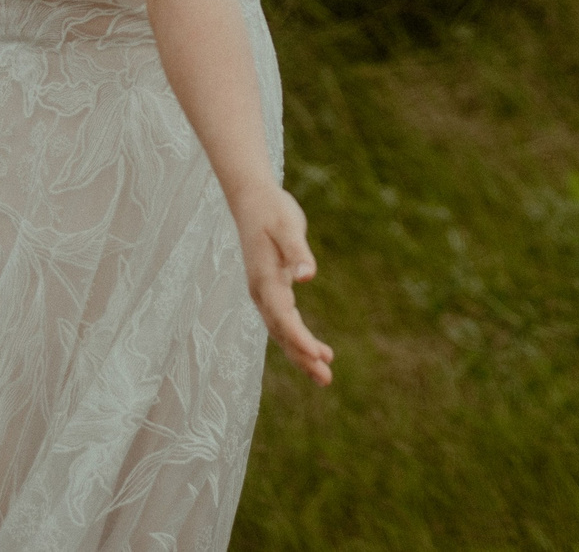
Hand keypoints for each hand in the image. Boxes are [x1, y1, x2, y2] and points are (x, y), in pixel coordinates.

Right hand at [233, 184, 333, 384]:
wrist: (253, 199)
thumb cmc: (272, 210)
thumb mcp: (288, 226)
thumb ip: (298, 252)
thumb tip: (307, 277)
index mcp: (265, 280)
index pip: (283, 318)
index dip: (300, 339)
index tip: (319, 356)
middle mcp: (261, 292)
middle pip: (282, 333)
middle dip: (303, 357)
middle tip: (326, 379)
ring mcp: (264, 293)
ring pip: (282, 332)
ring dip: (301, 354)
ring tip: (325, 374)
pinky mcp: (271, 289)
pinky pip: (283, 322)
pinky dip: (298, 339)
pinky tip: (315, 350)